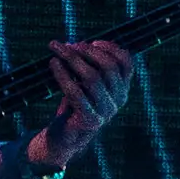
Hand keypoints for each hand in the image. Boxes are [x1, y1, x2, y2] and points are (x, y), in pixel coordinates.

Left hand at [17, 38, 135, 175]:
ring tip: (57, 50)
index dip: (111, 48)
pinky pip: (76, 92)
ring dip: (72, 59)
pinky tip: (53, 64)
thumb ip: (87, 66)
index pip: (126, 63)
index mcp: (123, 89)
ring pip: (92, 77)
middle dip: (86, 51)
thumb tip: (75, 44)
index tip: (92, 41)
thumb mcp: (85, 84)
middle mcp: (119, 99)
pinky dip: (62, 74)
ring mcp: (107, 111)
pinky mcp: (90, 119)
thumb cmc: (75, 104)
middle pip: (108, 67)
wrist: (66, 137)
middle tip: (67, 45)